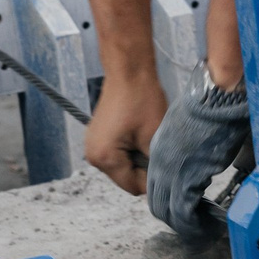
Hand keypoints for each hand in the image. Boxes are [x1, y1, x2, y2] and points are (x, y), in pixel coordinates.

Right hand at [86, 67, 168, 195]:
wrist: (129, 71)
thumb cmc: (142, 100)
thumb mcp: (154, 138)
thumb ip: (156, 166)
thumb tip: (161, 182)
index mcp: (104, 159)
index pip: (134, 186)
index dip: (153, 179)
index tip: (166, 164)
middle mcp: (93, 156)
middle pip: (126, 178)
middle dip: (143, 168)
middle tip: (157, 148)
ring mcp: (92, 146)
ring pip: (122, 166)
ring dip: (137, 158)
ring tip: (147, 138)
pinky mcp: (97, 137)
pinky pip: (117, 154)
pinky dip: (129, 149)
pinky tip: (138, 133)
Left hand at [147, 62, 249, 242]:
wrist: (213, 99)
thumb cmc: (207, 108)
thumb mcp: (185, 130)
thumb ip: (184, 150)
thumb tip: (196, 161)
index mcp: (158, 152)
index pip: (154, 188)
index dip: (168, 204)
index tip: (185, 210)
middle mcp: (160, 164)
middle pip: (157, 204)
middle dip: (175, 218)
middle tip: (193, 225)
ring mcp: (172, 172)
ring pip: (168, 211)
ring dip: (185, 224)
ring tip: (201, 229)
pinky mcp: (187, 178)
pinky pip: (184, 211)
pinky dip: (194, 223)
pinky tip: (206, 224)